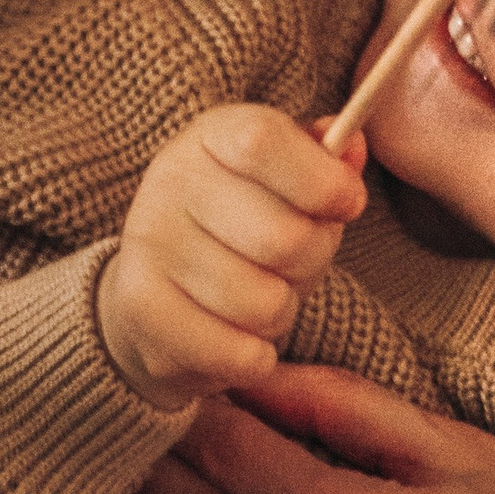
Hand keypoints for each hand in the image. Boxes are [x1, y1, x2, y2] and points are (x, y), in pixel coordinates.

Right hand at [98, 106, 366, 411]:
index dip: (322, 180)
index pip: (263, 143)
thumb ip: (324, 161)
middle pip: (285, 238)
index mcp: (211, 137)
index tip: (347, 203)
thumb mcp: (285, 180)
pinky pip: (238, 353)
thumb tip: (352, 144)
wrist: (159, 290)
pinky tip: (239, 336)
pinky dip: (255, 356)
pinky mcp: (141, 307)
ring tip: (262, 296)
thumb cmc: (244, 225)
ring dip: (281, 311)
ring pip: (266, 303)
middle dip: (312, 262)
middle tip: (297, 263)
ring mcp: (149, 243)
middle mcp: (171, 181)